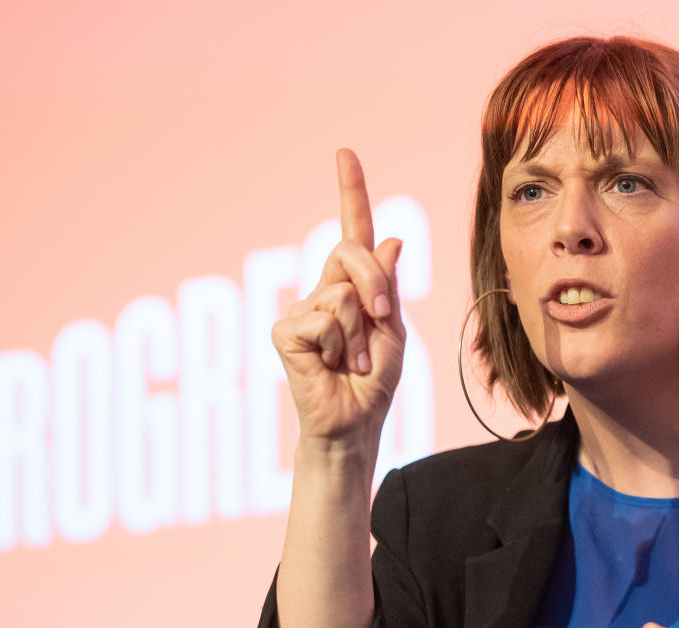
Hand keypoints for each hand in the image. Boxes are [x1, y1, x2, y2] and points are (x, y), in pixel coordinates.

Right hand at [271, 149, 405, 446]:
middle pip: (351, 252)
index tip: (345, 153)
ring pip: (342, 293)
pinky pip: (323, 317)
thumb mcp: (392, 330)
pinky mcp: (285, 330)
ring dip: (359, 333)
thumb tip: (391, 239)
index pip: (352, 231)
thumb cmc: (373, 381)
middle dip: (376, 286)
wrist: (354, 422)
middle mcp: (324, 290)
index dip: (350, 192)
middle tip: (380, 322)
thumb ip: (388, 286)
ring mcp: (301, 309)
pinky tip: (332, 365)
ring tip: (351, 361)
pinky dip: (338, 344)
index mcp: (353, 286)